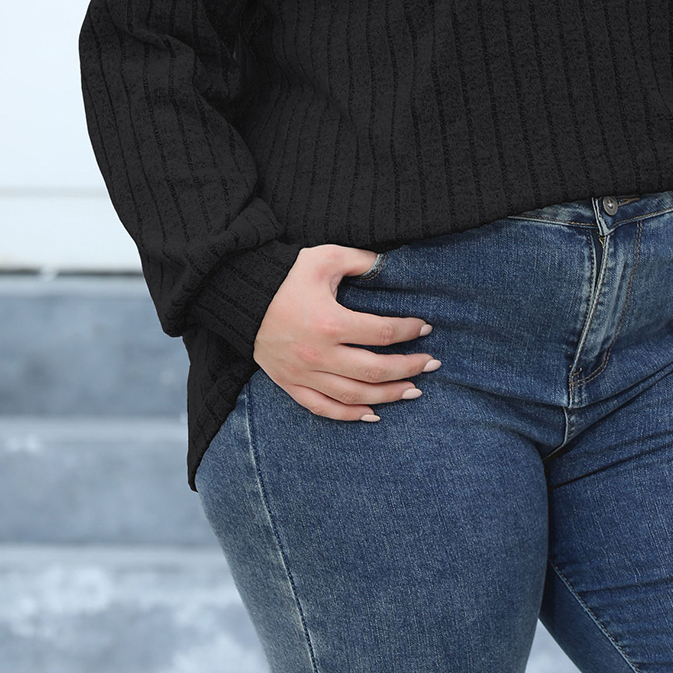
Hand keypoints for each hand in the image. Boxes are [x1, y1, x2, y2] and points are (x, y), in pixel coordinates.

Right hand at [252, 244, 439, 420]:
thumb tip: (389, 265)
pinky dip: (350, 415)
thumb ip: (360, 260)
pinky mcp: (291, 384)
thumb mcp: (324, 257)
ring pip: (354, 395)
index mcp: (330, 322)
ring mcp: (304, 374)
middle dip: (409, 368)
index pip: (381, 332)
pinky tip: (373, 413)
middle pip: (374, 370)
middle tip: (432, 363)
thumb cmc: (286, 275)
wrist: (241, 297)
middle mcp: (319, 354)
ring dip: (388, 395)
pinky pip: (323, 409)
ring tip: (414, 391)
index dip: (408, 331)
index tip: (425, 328)